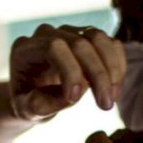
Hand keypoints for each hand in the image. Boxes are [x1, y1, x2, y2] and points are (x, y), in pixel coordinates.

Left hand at [9, 24, 125, 120]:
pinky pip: (110, 44)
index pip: (53, 47)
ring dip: (111, 69)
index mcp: (25, 49)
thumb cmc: (28, 103)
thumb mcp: (26, 110)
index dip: (69, 70)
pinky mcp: (88, 37)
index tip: (74, 99)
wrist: (34, 95)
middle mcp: (47, 34)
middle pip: (79, 43)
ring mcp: (69, 32)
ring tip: (112, 98)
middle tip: (106, 105)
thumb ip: (40, 105)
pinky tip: (114, 90)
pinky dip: (117, 66)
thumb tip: (72, 96)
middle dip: (97, 74)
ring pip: (99, 38)